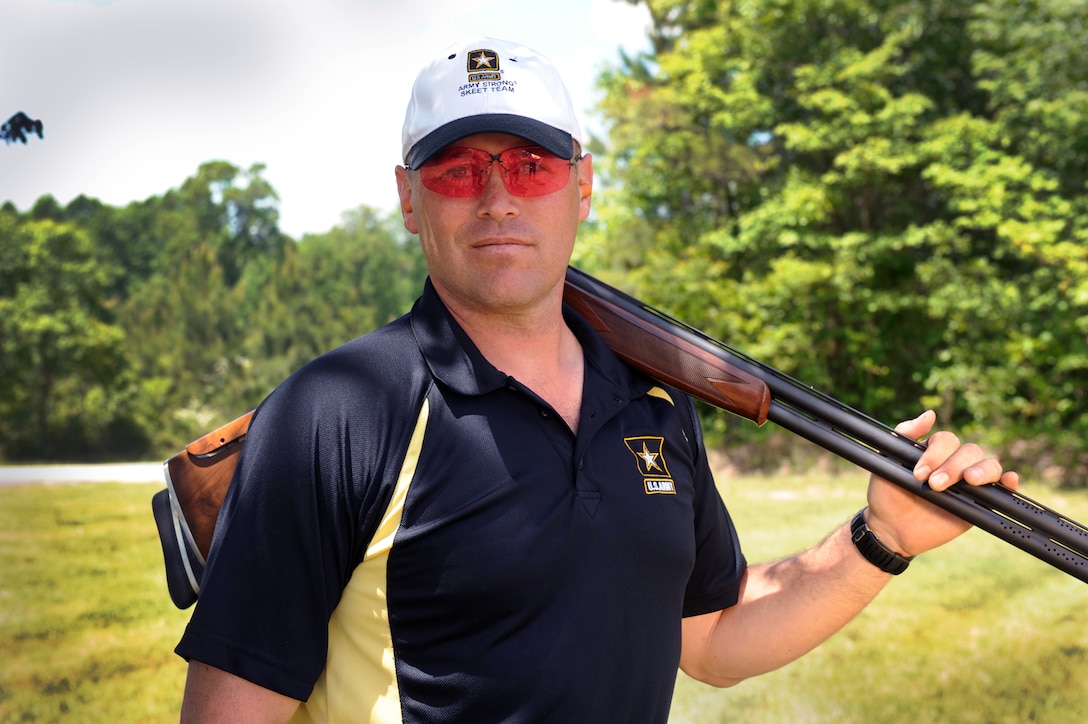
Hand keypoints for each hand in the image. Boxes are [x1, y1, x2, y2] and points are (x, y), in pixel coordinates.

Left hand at [864, 410, 1019, 557]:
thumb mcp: (887, 462)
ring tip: (968, 482)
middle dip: (953, 467)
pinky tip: (1008, 481)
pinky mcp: (980, 503)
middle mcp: (955, 463)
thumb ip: (904, 435)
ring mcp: (970, 483)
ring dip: (981, 470)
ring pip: (989, 465)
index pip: (947, 440)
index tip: (919, 474)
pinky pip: (1002, 489)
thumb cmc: (888, 494)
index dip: (935, 454)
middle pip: (970, 451)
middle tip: (934, 485)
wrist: (892, 529)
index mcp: (935, 451)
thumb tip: (930, 415)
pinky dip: (1009, 481)